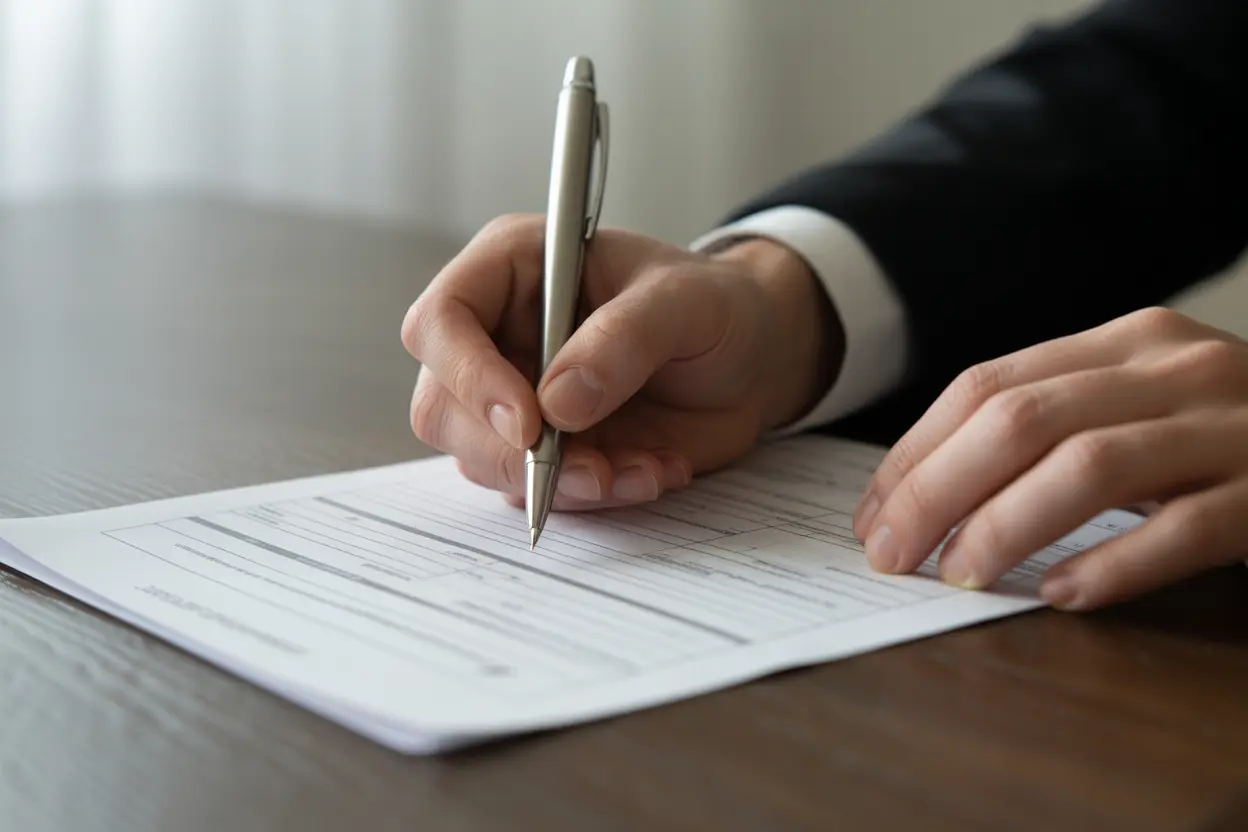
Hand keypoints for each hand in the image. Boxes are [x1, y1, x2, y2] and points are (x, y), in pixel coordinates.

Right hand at [401, 214, 839, 510]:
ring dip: (563, 483)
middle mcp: (497, 335)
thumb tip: (557, 403)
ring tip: (645, 468)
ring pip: (484, 461)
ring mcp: (514, 397)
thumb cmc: (714, 306)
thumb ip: (625, 337)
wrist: (750, 360)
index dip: (468, 376)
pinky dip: (596, 497)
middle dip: (512, 454)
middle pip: (443, 407)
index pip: (442, 320)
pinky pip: (538, 491)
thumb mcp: (685, 301)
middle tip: (594, 470)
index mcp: (514, 269)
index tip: (529, 424)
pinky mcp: (541, 449)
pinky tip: (652, 471)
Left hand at [852, 307, 1247, 609]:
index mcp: (1123, 343)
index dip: (914, 452)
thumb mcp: (1138, 408)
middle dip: (935, 490)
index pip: (985, 387)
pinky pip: (1186, 528)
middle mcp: (1173, 368)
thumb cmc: (1225, 439)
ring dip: (1005, 525)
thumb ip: (1052, 427)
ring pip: (1088, 464)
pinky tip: (1062, 594)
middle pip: (1018, 420)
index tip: (870, 513)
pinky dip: (1115, 562)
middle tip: (889, 554)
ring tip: (958, 575)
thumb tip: (924, 493)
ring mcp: (1230, 427)